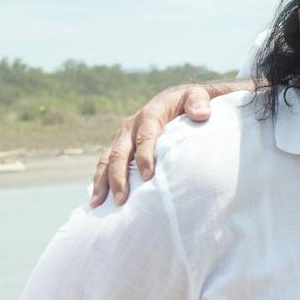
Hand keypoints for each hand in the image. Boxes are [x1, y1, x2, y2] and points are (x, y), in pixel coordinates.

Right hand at [89, 82, 219, 206]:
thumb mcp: (198, 96)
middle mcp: (131, 126)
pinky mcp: (121, 147)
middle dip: (119, 176)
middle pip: (120, 152)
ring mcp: (124, 137)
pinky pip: (106, 164)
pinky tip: (98, 200)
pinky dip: (101, 181)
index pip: (145, 136)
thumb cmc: (192, 102)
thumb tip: (201, 114)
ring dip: (103, 182)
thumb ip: (199, 102)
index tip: (148, 176)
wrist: (178, 99)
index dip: (145, 155)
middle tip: (121, 199)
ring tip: (98, 204)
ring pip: (108, 159)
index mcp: (150, 114)